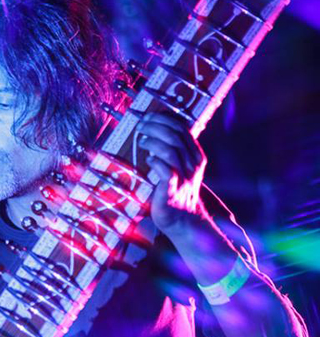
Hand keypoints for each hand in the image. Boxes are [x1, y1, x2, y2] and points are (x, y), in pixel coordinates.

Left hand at [131, 111, 206, 234]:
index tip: (148, 116)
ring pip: (170, 151)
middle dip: (155, 127)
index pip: (182, 129)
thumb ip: (173, 152)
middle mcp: (193, 165)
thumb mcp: (180, 169)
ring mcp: (184, 177)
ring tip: (141, 141)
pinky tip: (148, 160)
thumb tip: (154, 131)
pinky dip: (155, 162)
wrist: (182, 220)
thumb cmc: (175, 191)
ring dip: (153, 142)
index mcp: (196, 156)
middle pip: (175, 136)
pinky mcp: (173, 191)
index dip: (164, 119)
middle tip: (140, 126)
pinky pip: (166, 171)